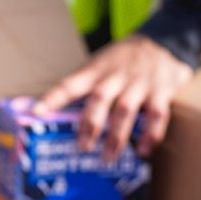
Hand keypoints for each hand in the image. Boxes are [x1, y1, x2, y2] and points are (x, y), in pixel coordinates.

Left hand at [33, 35, 192, 159]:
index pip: (69, 84)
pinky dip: (150, 134)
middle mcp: (115, 76)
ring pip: (124, 111)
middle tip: (81, 148)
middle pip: (98, 100)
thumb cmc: (125, 57)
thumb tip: (58, 108)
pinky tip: (143, 150)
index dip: (52, 98)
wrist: (165, 41)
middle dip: (89, 126)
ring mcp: (139, 83)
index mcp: (96, 70)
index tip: (36, 112)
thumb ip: (86, 83)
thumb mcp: (101, 61)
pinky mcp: (161, 91)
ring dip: (116, 137)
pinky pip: (156, 116)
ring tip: (108, 157)